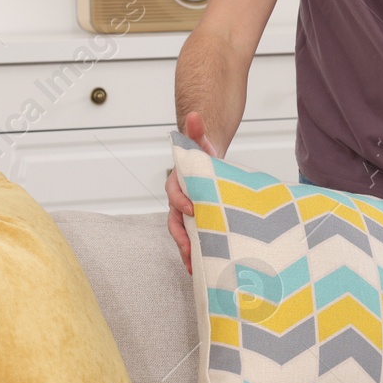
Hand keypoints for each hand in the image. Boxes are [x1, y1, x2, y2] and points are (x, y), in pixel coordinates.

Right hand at [167, 111, 219, 274]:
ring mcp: (186, 214)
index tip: (193, 209)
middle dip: (181, 237)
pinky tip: (202, 268)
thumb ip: (196, 130)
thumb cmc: (203, 155)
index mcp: (178, 183)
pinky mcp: (197, 222)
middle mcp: (179, 200)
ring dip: (187, 251)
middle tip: (190, 250)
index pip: (175, 193)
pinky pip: (193, 239)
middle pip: (174, 221)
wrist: (208, 164)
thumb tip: (195, 115)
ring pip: (182, 234)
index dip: (181, 202)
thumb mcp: (201, 141)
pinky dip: (195, 253)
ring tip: (194, 267)